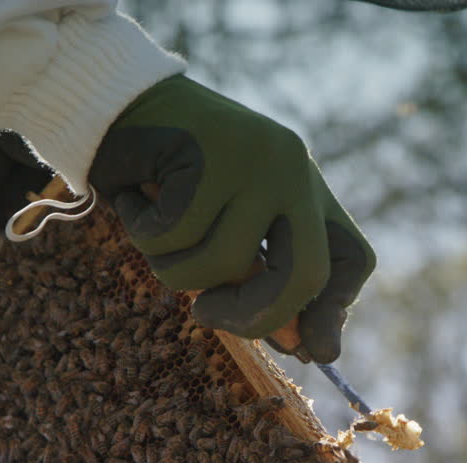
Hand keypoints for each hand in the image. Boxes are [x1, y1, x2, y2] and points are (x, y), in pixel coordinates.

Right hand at [87, 75, 374, 363]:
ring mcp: (258, 159)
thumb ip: (261, 281)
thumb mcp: (221, 237)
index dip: (335, 310)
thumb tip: (302, 347)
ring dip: (175, 268)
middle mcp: (294, 170)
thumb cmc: (166, 182)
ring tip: (152, 230)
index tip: (314, 352)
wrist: (113, 106)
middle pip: (304, 274)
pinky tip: (135, 197)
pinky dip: (144, 231)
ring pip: (226, 262)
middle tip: (207, 317)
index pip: (352, 258)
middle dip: (257, 316)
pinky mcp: (213, 152)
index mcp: (306, 191)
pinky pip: (176, 236)